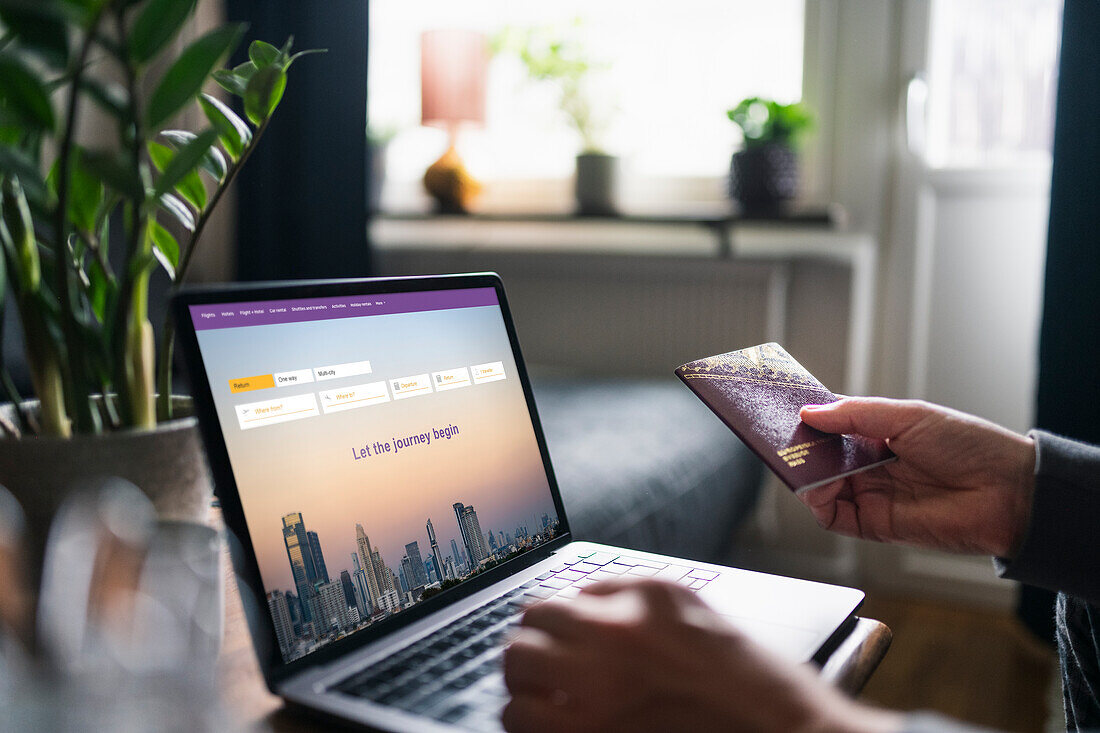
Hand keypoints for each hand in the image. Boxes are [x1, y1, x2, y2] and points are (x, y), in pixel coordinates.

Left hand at [502, 578, 900, 732]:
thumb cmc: (752, 685)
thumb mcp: (695, 615)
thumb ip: (633, 601)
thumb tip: (581, 604)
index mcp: (644, 599)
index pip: (564, 596)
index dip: (557, 624)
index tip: (559, 641)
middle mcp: (615, 634)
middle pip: (530, 625)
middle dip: (532, 646)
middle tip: (544, 668)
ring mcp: (598, 687)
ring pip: (518, 667)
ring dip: (525, 681)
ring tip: (544, 698)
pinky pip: (522, 720)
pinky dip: (527, 722)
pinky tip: (552, 727)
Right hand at [798, 397, 1035, 556]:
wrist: (1008, 492)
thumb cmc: (969, 446)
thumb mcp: (907, 416)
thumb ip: (855, 414)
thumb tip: (810, 413)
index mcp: (879, 435)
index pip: (832, 427)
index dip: (809, 420)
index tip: (785, 409)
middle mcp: (871, 466)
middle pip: (820, 458)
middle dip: (799, 447)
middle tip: (778, 436)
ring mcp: (871, 495)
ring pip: (820, 486)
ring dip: (803, 474)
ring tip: (794, 459)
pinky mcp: (875, 525)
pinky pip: (833, 517)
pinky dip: (817, 503)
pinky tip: (814, 487)